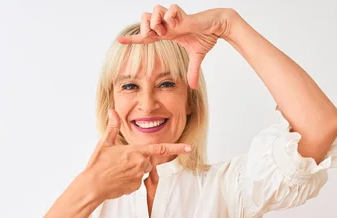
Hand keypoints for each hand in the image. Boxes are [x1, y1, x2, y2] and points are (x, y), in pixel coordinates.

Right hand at [84, 109, 191, 200]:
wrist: (93, 186)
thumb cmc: (98, 164)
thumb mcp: (105, 143)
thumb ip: (113, 126)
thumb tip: (112, 111)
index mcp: (136, 151)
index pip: (161, 149)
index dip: (177, 148)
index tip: (189, 148)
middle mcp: (141, 164)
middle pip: (150, 160)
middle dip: (141, 159)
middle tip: (124, 161)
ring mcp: (139, 177)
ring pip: (142, 170)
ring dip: (133, 168)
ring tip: (116, 169)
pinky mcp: (135, 187)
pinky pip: (136, 181)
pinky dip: (129, 178)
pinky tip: (117, 178)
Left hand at [118, 5, 234, 88]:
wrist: (217, 27)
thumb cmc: (205, 37)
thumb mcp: (196, 57)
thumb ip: (192, 71)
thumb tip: (193, 87)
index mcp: (167, 33)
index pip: (145, 36)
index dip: (132, 39)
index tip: (119, 40)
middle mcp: (166, 24)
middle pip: (144, 18)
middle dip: (147, 28)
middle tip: (158, 36)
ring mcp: (172, 17)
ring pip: (154, 11)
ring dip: (158, 23)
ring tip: (168, 30)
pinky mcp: (180, 12)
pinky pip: (169, 10)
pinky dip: (171, 18)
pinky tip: (179, 24)